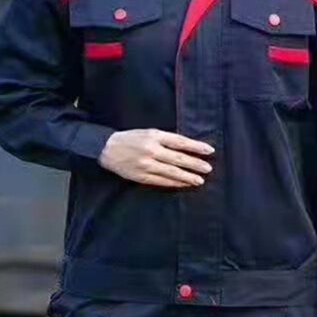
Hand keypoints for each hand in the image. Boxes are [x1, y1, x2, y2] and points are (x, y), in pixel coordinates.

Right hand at [99, 129, 213, 187]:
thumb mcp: (149, 132)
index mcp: (155, 136)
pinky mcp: (140, 176)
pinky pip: (161, 181)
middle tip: (208, 168)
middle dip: (195, 164)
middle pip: (178, 158)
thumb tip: (188, 147)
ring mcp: (146, 164)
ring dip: (187, 177)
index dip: (196, 146)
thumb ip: (166, 139)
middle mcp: (151, 150)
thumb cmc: (132, 138)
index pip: (180, 142)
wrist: (107, 148)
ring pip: (171, 172)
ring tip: (199, 180)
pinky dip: (174, 183)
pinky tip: (184, 184)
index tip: (209, 150)